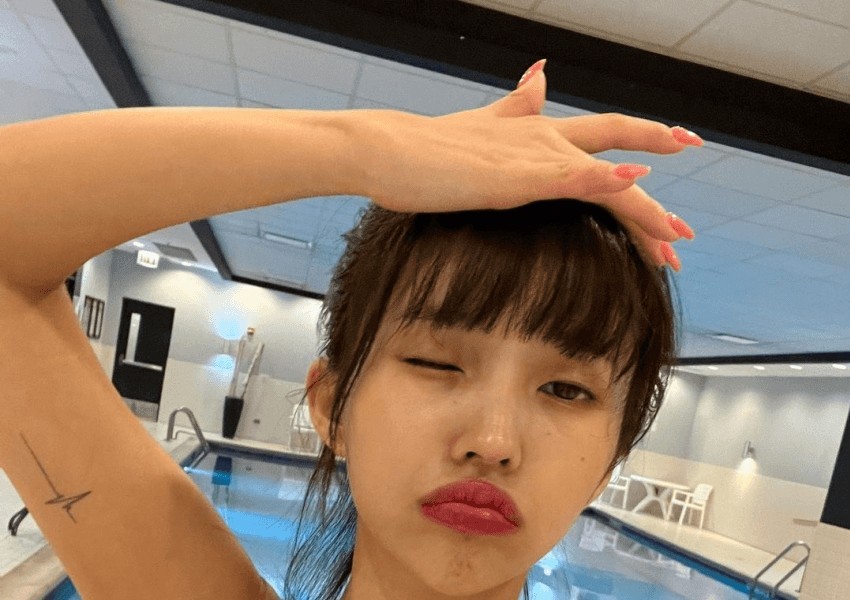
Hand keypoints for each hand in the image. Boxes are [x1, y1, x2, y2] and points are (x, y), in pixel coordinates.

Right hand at [356, 61, 697, 269]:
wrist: (385, 149)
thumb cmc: (425, 149)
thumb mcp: (480, 123)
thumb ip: (515, 105)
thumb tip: (540, 74)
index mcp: (537, 130)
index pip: (604, 132)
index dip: (646, 135)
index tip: (684, 141)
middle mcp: (544, 138)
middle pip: (617, 158)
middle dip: (653, 202)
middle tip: (684, 234)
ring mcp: (531, 156)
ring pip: (603, 179)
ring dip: (644, 209)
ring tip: (678, 236)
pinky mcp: (512, 177)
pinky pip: (567, 177)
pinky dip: (603, 177)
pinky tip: (633, 180)